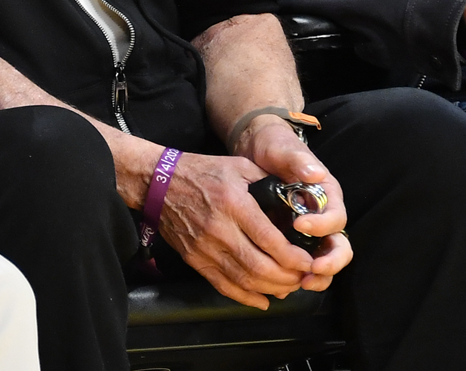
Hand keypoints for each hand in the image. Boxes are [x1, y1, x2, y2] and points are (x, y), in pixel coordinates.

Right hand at [155, 132, 349, 308]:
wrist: (156, 182)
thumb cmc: (200, 171)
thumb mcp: (239, 165)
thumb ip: (269, 184)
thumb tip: (295, 205)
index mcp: (234, 204)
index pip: (271, 241)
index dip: (295, 258)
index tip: (309, 261)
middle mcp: (219, 229)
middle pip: (260, 267)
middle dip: (289, 278)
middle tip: (303, 276)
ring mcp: (204, 247)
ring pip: (244, 280)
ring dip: (271, 289)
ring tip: (288, 286)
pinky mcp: (194, 259)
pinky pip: (223, 285)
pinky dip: (245, 297)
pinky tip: (262, 299)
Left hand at [239, 118, 352, 292]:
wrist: (255, 148)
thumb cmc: (274, 146)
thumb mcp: (284, 149)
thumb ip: (298, 161)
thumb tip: (316, 173)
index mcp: (327, 196)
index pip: (336, 218)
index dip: (322, 226)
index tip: (300, 226)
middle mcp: (322, 215)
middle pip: (337, 247)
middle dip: (329, 262)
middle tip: (311, 270)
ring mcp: (309, 229)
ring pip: (322, 259)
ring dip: (315, 275)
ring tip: (300, 283)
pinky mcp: (291, 237)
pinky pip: (301, 261)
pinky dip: (295, 273)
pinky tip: (282, 283)